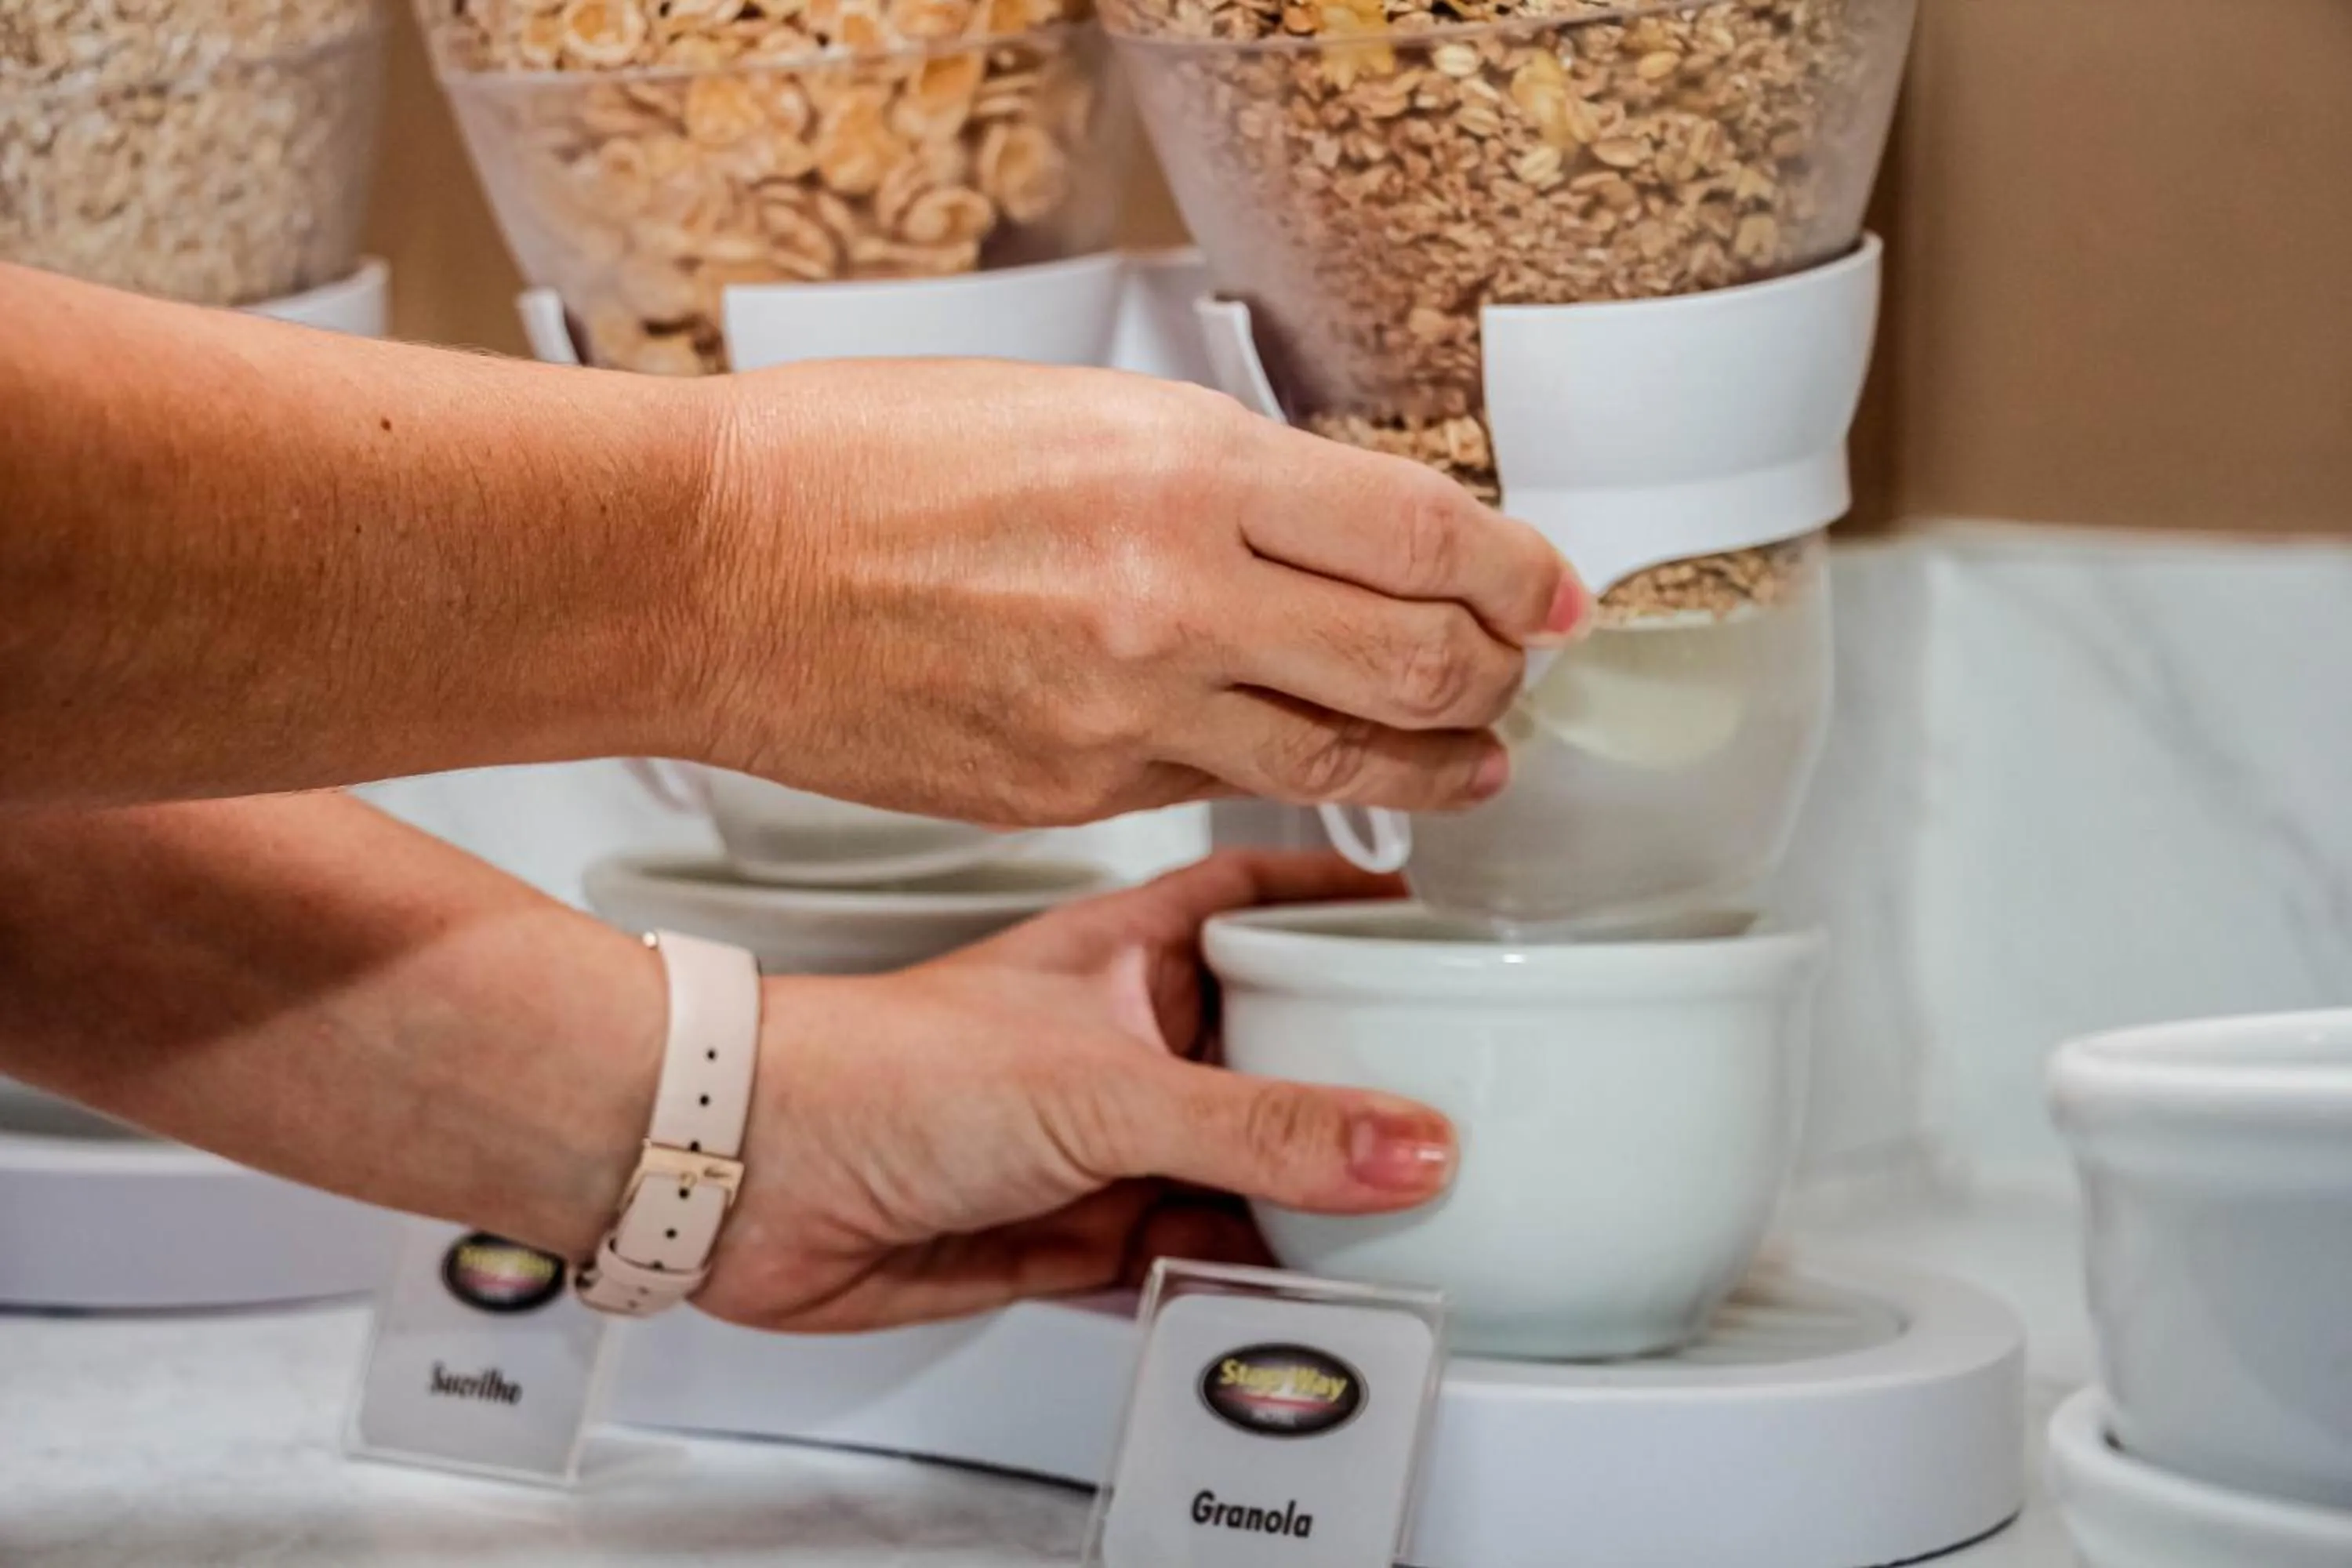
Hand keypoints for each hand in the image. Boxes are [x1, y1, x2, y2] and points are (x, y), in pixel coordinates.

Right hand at [691, 360, 1586, 826]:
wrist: (706, 566)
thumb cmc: (857, 461)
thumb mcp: (1078, 409)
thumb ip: (1223, 476)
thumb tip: (1338, 528)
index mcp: (1185, 468)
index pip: (1430, 536)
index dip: (1523, 573)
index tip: (1552, 589)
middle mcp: (1176, 598)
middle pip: (1424, 664)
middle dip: (1500, 674)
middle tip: (1516, 669)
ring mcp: (1126, 715)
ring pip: (1345, 762)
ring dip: (1433, 762)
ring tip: (1465, 759)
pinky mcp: (1075, 797)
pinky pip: (1221, 793)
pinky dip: (1292, 784)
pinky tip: (1308, 771)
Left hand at [693, 852, 1455, 1331]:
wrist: (751, 1178)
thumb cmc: (884, 1070)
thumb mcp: (1108, 1086)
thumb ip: (1265, 1125)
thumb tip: (1409, 1143)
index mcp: (1134, 951)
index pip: (1263, 897)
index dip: (1345, 897)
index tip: (1439, 913)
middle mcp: (1125, 1037)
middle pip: (1272, 1046)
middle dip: (1354, 1075)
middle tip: (1464, 1094)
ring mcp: (1101, 1136)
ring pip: (1239, 1159)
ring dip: (1305, 1189)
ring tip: (1411, 1211)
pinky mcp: (1075, 1230)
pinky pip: (1190, 1249)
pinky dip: (1243, 1270)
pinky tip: (1299, 1285)